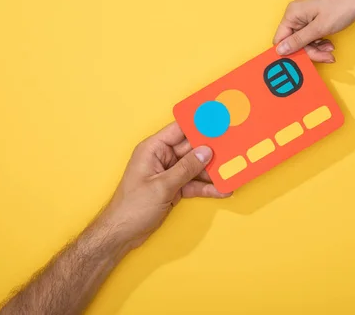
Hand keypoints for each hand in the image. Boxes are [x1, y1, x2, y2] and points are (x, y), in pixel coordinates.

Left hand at [99, 122, 230, 250]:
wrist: (121, 234)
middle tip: (233, 146)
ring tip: (233, 170)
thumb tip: (206, 152)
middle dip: (211, 149)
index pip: (179, 129)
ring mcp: (169, 173)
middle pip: (192, 149)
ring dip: (213, 171)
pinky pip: (194, 183)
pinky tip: (222, 189)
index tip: (218, 120)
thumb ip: (186, 168)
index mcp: (153, 149)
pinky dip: (207, 187)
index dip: (198, 123)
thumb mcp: (162, 187)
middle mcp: (162, 157)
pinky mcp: (174, 188)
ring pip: (196, 167)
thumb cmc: (133, 207)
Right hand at [273, 0, 354, 61]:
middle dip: (309, 52)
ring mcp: (306, 16)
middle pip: (294, 42)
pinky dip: (320, 42)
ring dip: (316, 49)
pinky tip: (330, 44)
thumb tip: (280, 50)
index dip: (290, 52)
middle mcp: (296, 14)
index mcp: (292, 13)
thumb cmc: (342, 6)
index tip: (303, 61)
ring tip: (330, 49)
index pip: (280, 39)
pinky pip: (312, 36)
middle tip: (325, 56)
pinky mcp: (315, 18)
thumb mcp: (319, 28)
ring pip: (304, 41)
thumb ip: (298, 41)